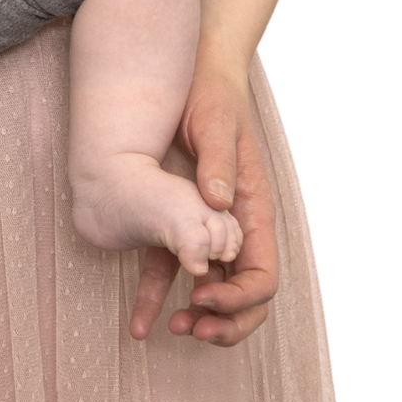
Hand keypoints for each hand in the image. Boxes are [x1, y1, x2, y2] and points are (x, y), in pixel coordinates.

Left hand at [127, 56, 277, 345]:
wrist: (189, 73)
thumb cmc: (211, 95)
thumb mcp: (216, 122)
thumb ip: (218, 161)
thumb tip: (217, 202)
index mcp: (253, 211)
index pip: (261, 274)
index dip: (239, 296)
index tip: (204, 293)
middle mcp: (233, 227)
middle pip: (244, 294)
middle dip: (226, 321)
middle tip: (193, 327)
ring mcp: (204, 228)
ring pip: (210, 287)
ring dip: (197, 316)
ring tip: (170, 328)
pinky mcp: (174, 223)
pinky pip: (169, 268)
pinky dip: (158, 297)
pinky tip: (140, 324)